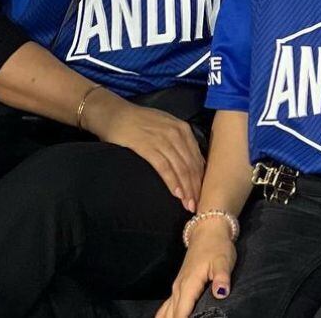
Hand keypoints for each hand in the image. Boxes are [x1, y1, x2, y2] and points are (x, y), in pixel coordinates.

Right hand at [83, 93, 204, 211]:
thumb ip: (178, 142)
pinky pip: (164, 167)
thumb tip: (189, 163)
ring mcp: (163, 139)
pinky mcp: (147, 146)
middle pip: (191, 165)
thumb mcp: (165, 127)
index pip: (197, 157)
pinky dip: (172, 181)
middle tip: (198, 206)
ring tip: (189, 205)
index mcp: (183, 129)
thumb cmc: (139, 123)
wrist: (115, 114)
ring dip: (186, 189)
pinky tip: (176, 194)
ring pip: (180, 168)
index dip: (201, 178)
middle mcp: (177, 133)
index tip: (204, 194)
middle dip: (196, 187)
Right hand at [155, 219, 236, 317]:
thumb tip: (221, 293)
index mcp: (189, 285)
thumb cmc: (217, 246)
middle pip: (171, 315)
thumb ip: (221, 277)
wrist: (208, 232)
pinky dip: (166, 316)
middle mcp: (179, 289)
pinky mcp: (178, 287)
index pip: (181, 313)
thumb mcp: (223, 260)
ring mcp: (176, 287)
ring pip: (166, 312)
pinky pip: (167, 306)